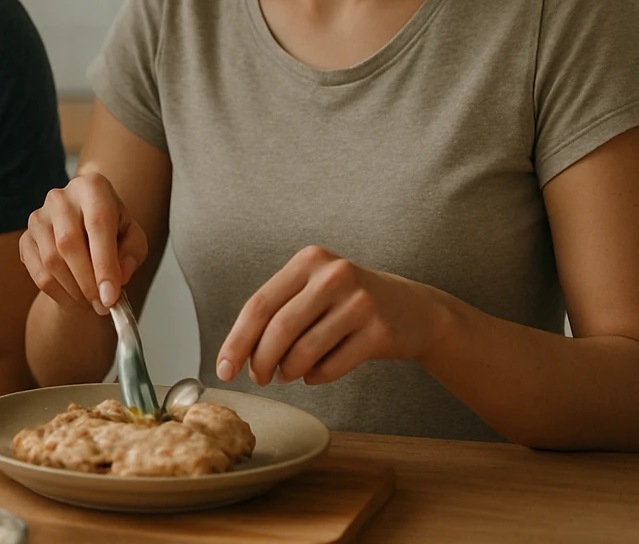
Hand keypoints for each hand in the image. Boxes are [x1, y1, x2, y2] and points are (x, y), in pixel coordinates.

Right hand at [20, 172, 147, 316]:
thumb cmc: (112, 231)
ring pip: (51, 261)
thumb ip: (132, 254)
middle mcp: (60, 198)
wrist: (84, 230)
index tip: (110, 296)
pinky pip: (37, 273)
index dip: (104, 264)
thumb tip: (119, 276)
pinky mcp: (25, 238)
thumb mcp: (133, 237)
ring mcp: (38, 217)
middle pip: (68, 244)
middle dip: (87, 282)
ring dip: (73, 290)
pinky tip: (73, 296)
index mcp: (92, 187)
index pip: (98, 225)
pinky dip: (57, 293)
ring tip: (91, 301)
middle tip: (102, 305)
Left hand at [216, 246, 444, 386]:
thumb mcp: (314, 289)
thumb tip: (239, 355)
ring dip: (288, 371)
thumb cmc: (348, 302)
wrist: (414, 309)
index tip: (224, 369)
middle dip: (261, 362)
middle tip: (258, 378)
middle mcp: (333, 275)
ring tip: (287, 374)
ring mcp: (360, 302)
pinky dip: (315, 377)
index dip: (237, 340)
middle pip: (279, 329)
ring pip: (304, 351)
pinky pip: (331, 366)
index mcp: (309, 260)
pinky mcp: (379, 331)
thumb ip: (279, 312)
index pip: (259, 304)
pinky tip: (314, 374)